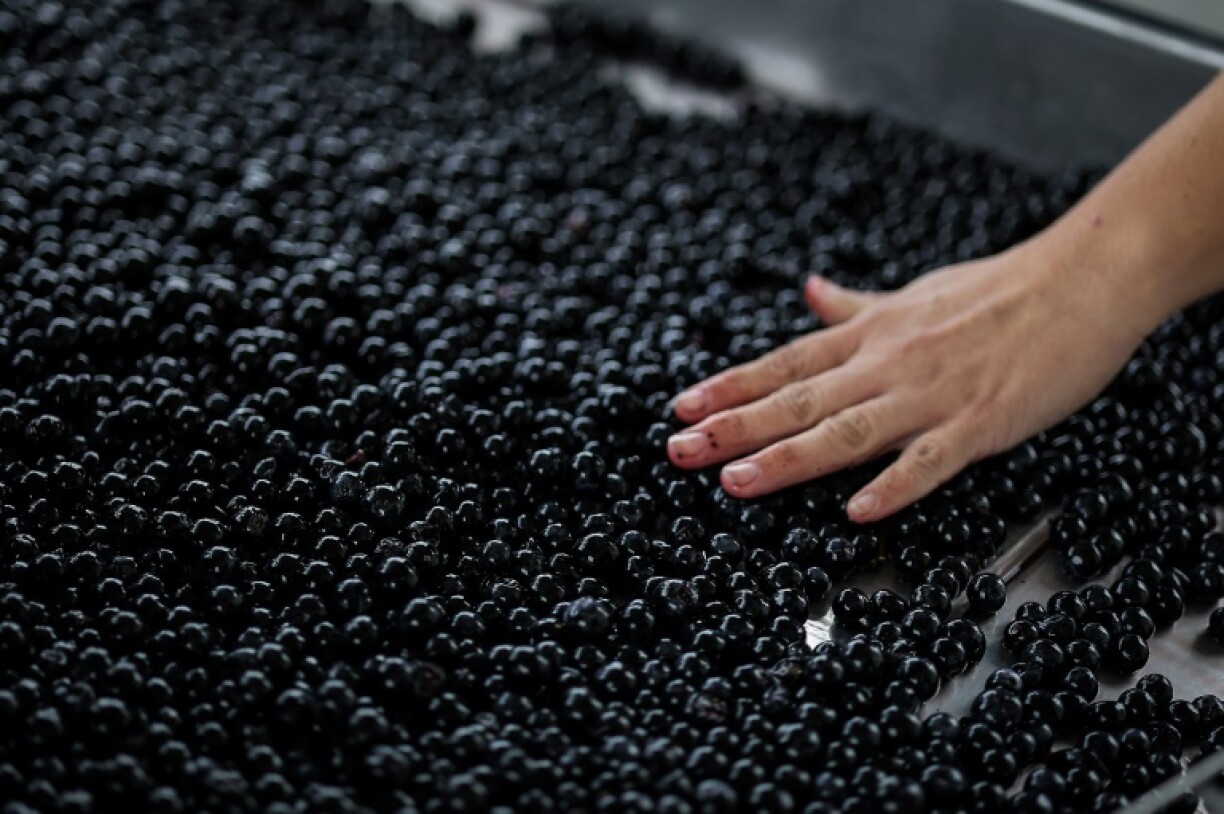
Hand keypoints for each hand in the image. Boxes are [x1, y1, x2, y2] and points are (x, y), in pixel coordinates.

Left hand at [667, 243, 1158, 522]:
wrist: (1082, 279)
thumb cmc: (997, 289)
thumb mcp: (913, 294)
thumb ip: (856, 306)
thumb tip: (809, 291)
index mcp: (871, 337)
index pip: (786, 363)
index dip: (732, 387)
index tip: (683, 408)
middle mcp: (888, 364)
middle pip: (799, 400)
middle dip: (734, 427)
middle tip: (679, 451)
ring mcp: (932, 394)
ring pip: (847, 431)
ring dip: (788, 458)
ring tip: (736, 480)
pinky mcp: (981, 422)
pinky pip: (931, 461)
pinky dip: (895, 485)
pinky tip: (858, 512)